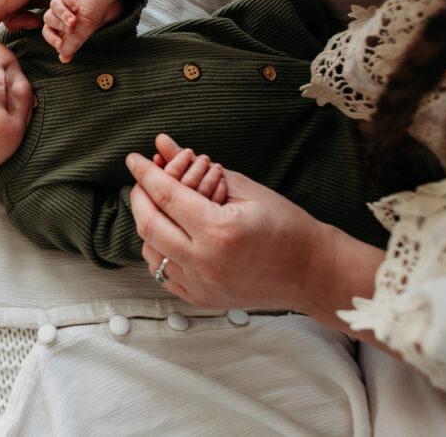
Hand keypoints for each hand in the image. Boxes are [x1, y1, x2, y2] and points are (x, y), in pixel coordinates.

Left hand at [42, 0, 124, 61]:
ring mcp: (66, 1)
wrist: (112, 4)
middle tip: (71, 28)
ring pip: (53, 5)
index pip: (47, 31)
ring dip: (63, 14)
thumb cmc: (96, 19)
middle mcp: (62, 13)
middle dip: (58, 24)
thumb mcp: (83, 35)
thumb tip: (63, 58)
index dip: (51, 37)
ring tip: (74, 19)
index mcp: (62, 25)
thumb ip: (71, 46)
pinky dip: (68, 0)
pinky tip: (77, 6)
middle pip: (48, 17)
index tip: (59, 44)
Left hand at [127, 134, 381, 316]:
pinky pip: (163, 274)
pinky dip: (159, 251)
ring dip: (148, 225)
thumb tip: (163, 145)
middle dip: (140, 196)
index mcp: (219, 231)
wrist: (311, 272)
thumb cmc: (286, 226)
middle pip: (148, 225)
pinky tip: (171, 234)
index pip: (166, 195)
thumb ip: (197, 166)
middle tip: (143, 180)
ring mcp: (201, 286)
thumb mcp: (243, 188)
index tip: (134, 159)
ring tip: (161, 207)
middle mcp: (205, 262)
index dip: (146, 173)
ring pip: (150, 252)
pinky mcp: (201, 300)